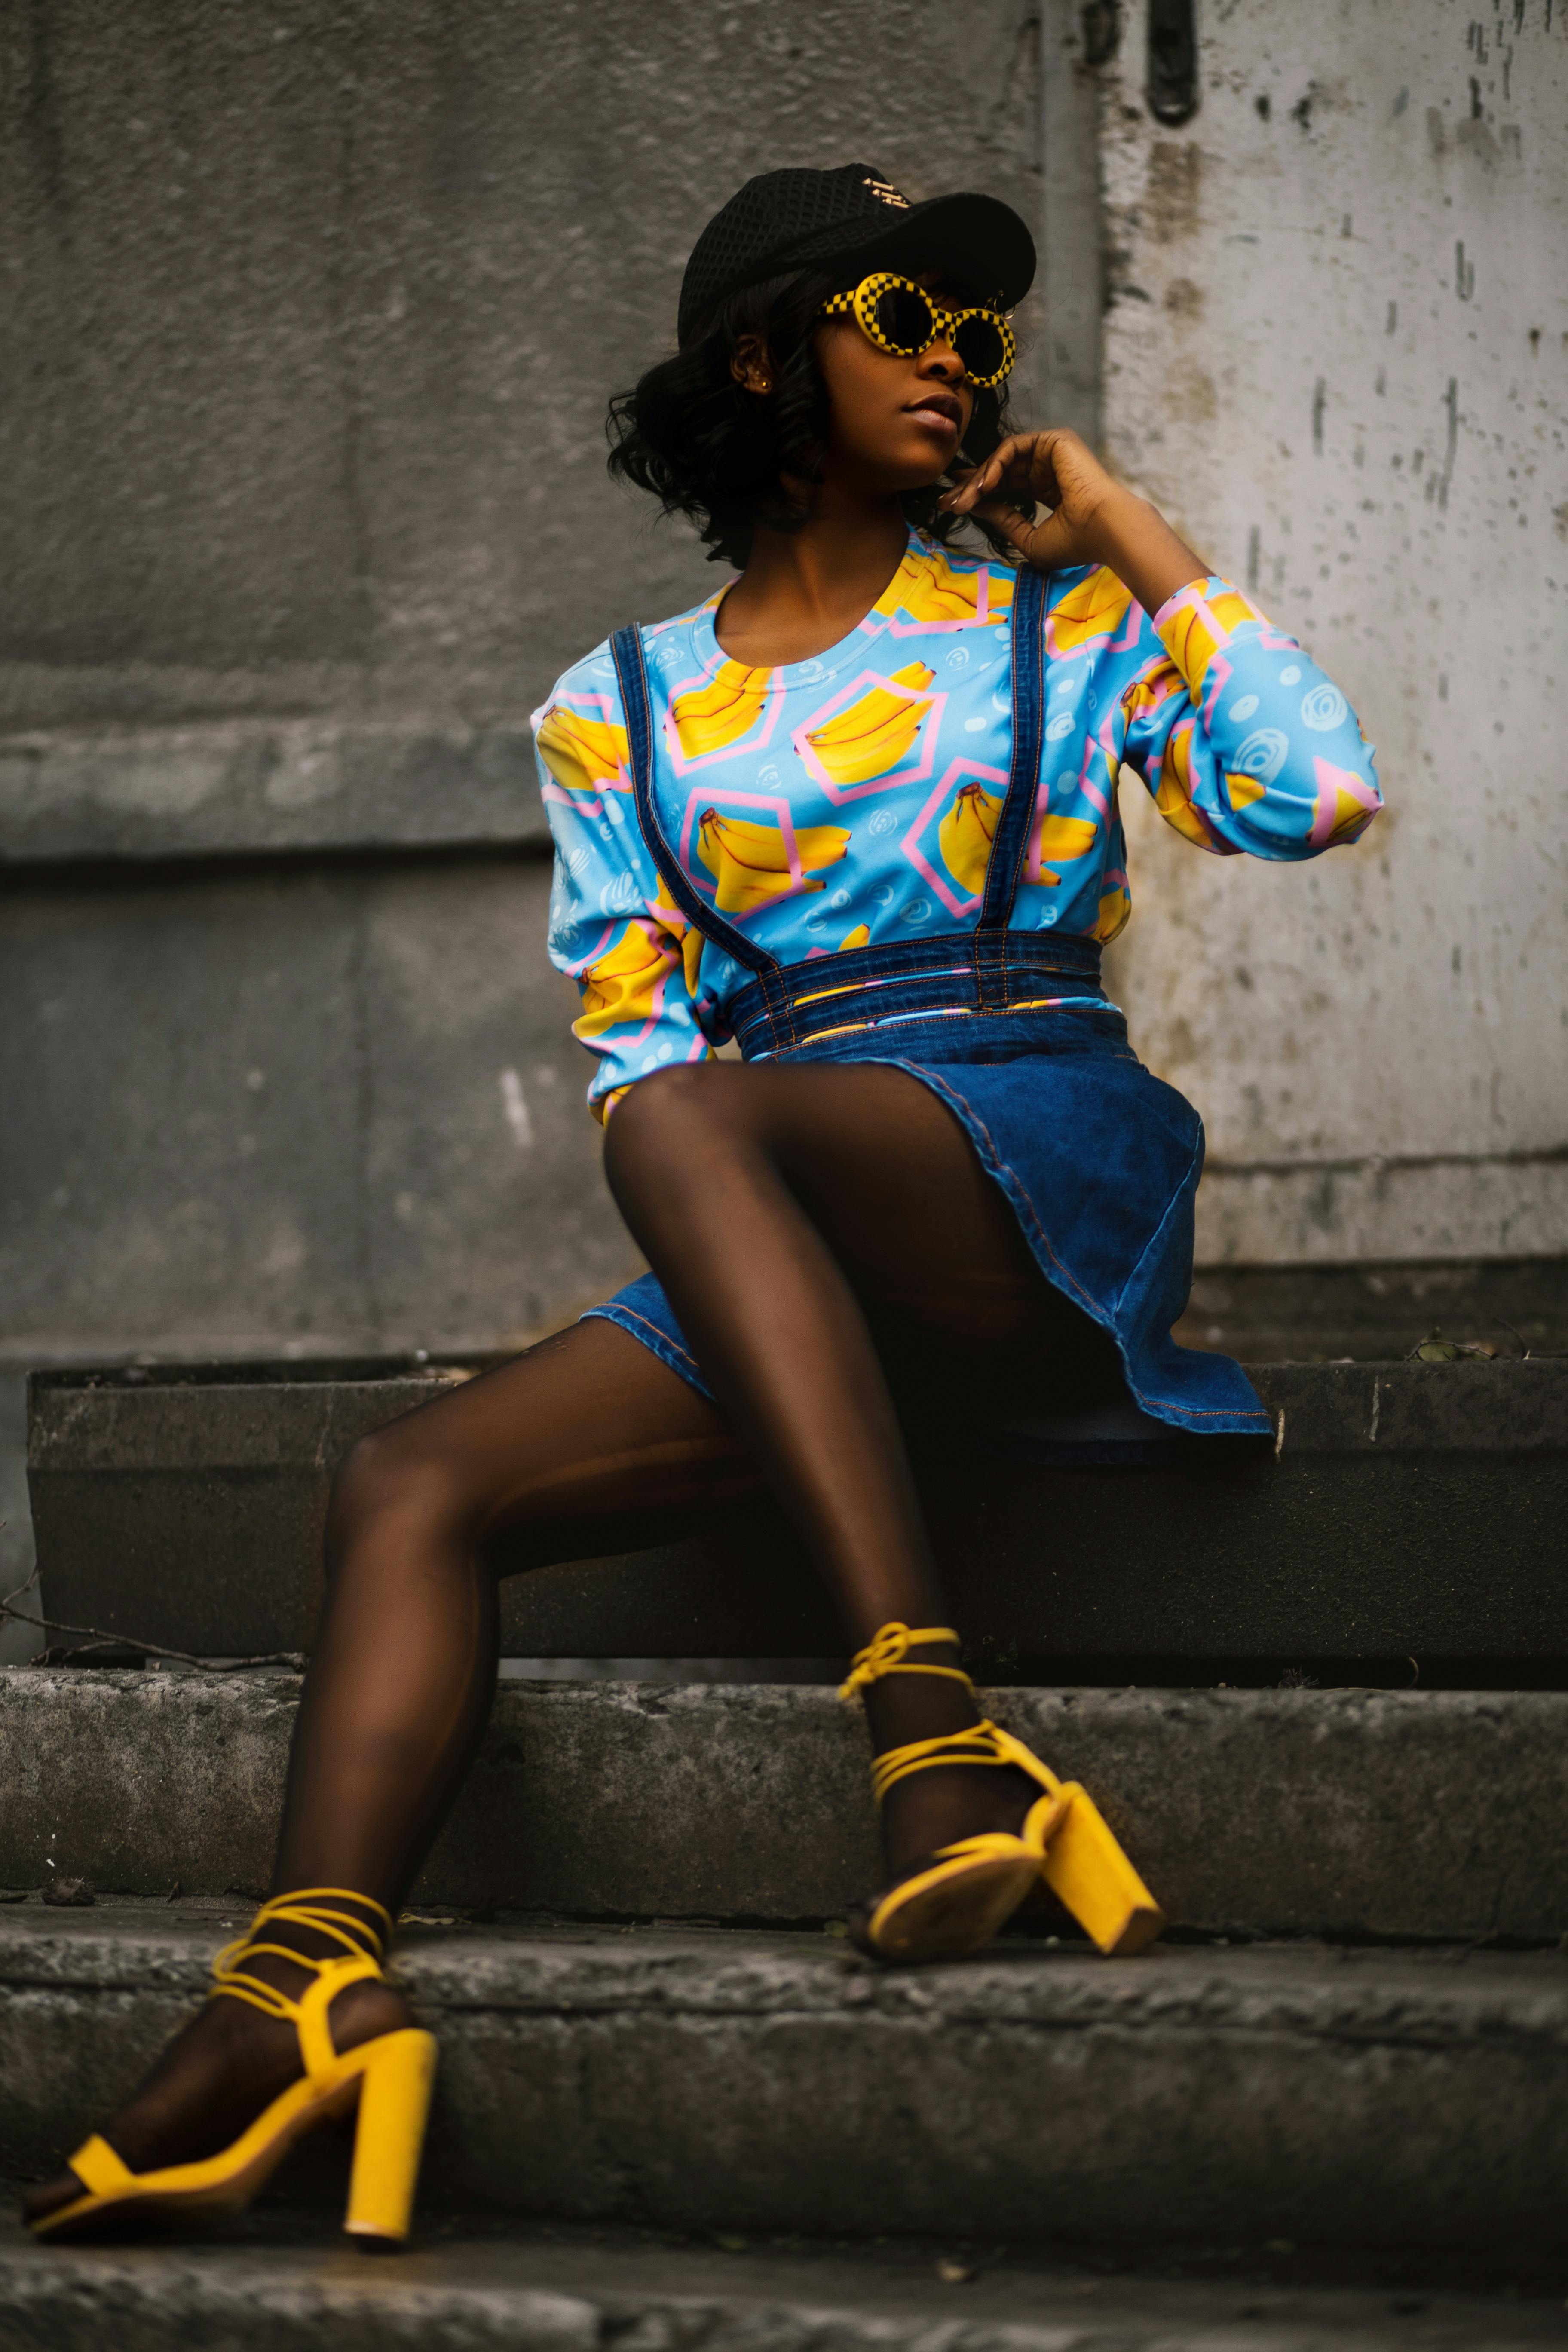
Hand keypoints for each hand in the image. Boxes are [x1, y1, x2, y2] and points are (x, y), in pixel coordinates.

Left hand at [939, 428, 1208, 614]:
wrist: (1104, 531)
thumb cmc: (1075, 543)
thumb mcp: (1028, 537)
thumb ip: (1002, 519)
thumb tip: (976, 506)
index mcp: (1048, 490)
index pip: (1006, 486)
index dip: (978, 493)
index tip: (952, 504)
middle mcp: (1049, 468)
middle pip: (999, 472)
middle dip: (969, 486)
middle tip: (945, 501)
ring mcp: (1052, 452)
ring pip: (1002, 459)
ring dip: (978, 479)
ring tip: (962, 500)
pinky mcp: (1054, 440)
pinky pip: (1012, 448)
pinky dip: (994, 465)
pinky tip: (983, 486)